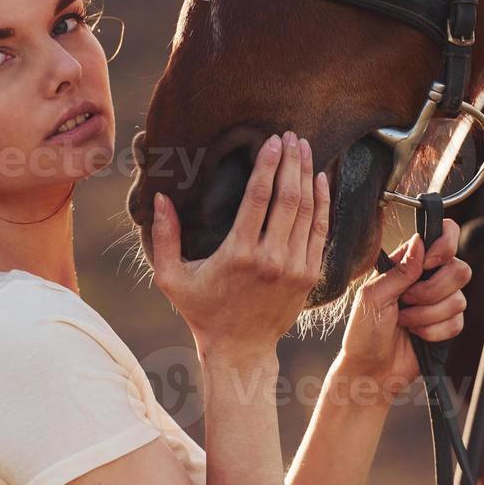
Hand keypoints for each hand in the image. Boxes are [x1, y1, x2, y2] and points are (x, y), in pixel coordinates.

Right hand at [150, 131, 329, 361]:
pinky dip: (323, 202)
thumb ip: (165, 236)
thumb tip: (159, 198)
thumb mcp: (172, 278)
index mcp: (238, 254)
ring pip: (308, 211)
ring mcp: (294, 267)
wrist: (240, 349)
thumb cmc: (202, 312)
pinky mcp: (309, 274)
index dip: (268, 165)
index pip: (259, 198)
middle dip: (291, 162)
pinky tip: (320, 179)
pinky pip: (320, 230)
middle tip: (292, 135)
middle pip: (288, 198)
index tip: (273, 140)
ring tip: (305, 149)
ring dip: (308, 175)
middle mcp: (271, 258)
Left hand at [336, 218, 470, 399]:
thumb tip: (420, 243)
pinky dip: (434, 332)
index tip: (430, 263)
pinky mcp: (446, 325)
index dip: (445, 245)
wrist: (370, 369)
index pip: (443, 235)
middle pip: (459, 268)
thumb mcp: (372, 296)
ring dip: (427, 315)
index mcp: (408, 262)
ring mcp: (439, 302)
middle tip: (407, 300)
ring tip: (405, 321)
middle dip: (433, 290)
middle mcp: (428, 278)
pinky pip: (458, 323)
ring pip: (460, 299)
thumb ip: (399, 269)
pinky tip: (416, 334)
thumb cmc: (363, 332)